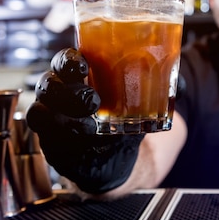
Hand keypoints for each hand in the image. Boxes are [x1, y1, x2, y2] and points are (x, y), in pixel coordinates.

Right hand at [26, 47, 143, 193]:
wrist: (112, 158)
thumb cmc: (122, 122)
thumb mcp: (138, 104)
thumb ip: (156, 89)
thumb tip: (178, 83)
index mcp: (80, 77)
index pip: (65, 61)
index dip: (69, 60)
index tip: (83, 64)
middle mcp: (61, 94)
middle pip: (48, 82)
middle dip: (65, 88)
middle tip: (92, 99)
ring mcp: (52, 118)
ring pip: (40, 108)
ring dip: (62, 113)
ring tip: (88, 122)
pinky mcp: (49, 141)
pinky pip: (42, 135)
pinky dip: (57, 135)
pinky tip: (78, 137)